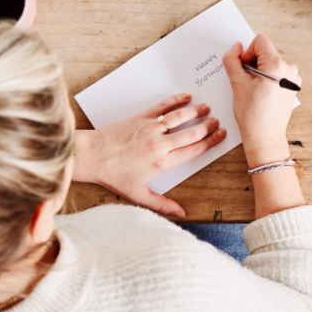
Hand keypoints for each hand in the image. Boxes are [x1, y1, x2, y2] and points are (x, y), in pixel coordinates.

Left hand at [72, 94, 226, 217]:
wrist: (90, 156)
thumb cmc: (112, 176)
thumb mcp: (137, 195)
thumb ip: (162, 204)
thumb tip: (182, 214)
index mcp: (162, 163)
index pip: (194, 150)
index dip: (211, 142)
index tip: (220, 135)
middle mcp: (159, 144)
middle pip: (192, 133)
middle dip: (208, 126)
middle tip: (217, 121)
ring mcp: (150, 129)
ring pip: (180, 117)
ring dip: (196, 111)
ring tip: (206, 108)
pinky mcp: (141, 117)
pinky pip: (163, 106)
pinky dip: (176, 100)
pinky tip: (186, 97)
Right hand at [223, 35, 300, 166]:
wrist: (265, 137)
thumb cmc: (252, 114)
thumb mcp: (236, 83)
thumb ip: (232, 59)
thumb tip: (237, 47)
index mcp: (277, 65)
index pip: (259, 41)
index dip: (247, 53)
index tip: (244, 70)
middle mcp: (290, 69)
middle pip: (266, 52)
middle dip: (254, 63)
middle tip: (248, 83)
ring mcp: (294, 78)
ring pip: (271, 63)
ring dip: (261, 71)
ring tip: (255, 90)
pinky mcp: (293, 86)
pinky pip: (278, 73)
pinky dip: (269, 79)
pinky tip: (263, 94)